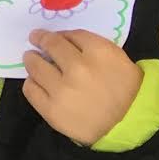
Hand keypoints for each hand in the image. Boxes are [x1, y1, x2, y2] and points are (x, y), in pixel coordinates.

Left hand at [23, 29, 143, 146]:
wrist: (128, 125)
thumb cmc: (127, 91)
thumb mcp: (120, 60)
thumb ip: (94, 47)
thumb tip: (64, 40)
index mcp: (100, 53)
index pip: (71, 35)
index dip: (59, 34)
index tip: (52, 35)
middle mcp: (78, 67)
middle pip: (51, 45)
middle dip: (41, 39)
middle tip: (36, 38)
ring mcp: (62, 88)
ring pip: (35, 66)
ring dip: (32, 59)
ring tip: (32, 58)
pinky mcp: (50, 108)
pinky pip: (30, 88)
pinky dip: (32, 82)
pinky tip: (37, 81)